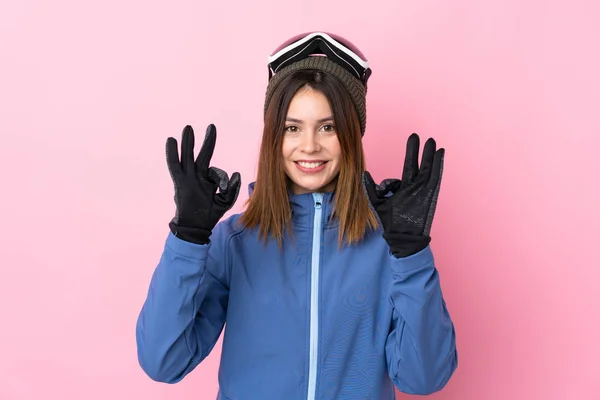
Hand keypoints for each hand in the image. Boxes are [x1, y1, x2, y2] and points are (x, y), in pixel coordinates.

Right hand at [166, 124, 240, 243]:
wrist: (195, 228)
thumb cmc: (208, 216)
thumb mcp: (225, 202)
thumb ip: (232, 189)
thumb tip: (237, 173)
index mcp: (207, 182)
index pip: (216, 172)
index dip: (223, 179)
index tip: (224, 187)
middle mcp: (197, 178)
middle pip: (201, 155)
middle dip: (206, 141)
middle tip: (212, 126)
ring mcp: (187, 179)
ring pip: (188, 157)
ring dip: (189, 143)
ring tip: (188, 128)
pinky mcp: (179, 183)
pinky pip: (174, 165)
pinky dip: (172, 153)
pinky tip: (171, 140)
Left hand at [363, 133, 444, 256]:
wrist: (403, 238)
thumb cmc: (390, 223)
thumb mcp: (377, 203)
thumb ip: (371, 189)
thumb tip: (364, 173)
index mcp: (402, 189)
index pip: (400, 175)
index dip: (389, 182)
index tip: (382, 188)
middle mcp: (413, 187)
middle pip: (415, 164)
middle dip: (415, 150)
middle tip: (415, 136)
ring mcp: (423, 189)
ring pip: (426, 167)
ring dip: (428, 154)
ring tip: (431, 141)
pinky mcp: (430, 193)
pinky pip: (435, 176)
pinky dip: (438, 164)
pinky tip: (440, 152)